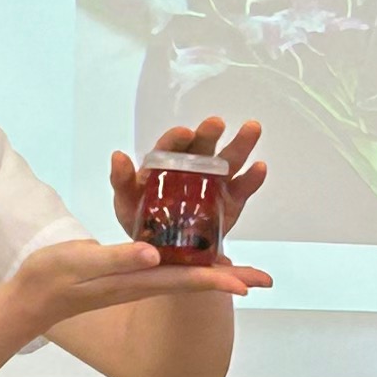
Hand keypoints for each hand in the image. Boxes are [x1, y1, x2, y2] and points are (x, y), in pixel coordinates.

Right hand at [4, 236, 270, 346]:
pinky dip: (189, 260)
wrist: (30, 297)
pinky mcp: (126, 270)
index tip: (252, 284)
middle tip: (266, 278)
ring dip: (215, 271)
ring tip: (242, 268)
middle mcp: (144, 280)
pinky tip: (195, 252)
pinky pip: (167, 266)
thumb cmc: (52, 278)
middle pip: (197, 280)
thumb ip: (118, 258)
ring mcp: (136, 278)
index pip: (189, 280)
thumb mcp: (83, 263)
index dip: (222, 281)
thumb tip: (155, 255)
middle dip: (231, 279)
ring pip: (185, 274)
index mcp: (138, 279)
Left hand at [108, 114, 268, 240]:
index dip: (177, 139)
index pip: (171, 147)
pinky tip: (259, 168)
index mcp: (166, 164)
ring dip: (241, 144)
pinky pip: (242, 188)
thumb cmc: (141, 220)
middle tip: (215, 123)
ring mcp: (214, 184)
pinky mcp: (230, 202)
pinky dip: (252, 179)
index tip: (184, 134)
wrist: (164, 252)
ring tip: (251, 128)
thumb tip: (117, 156)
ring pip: (228, 161)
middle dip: (209, 134)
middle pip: (203, 147)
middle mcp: (192, 168)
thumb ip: (121, 180)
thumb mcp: (125, 201)